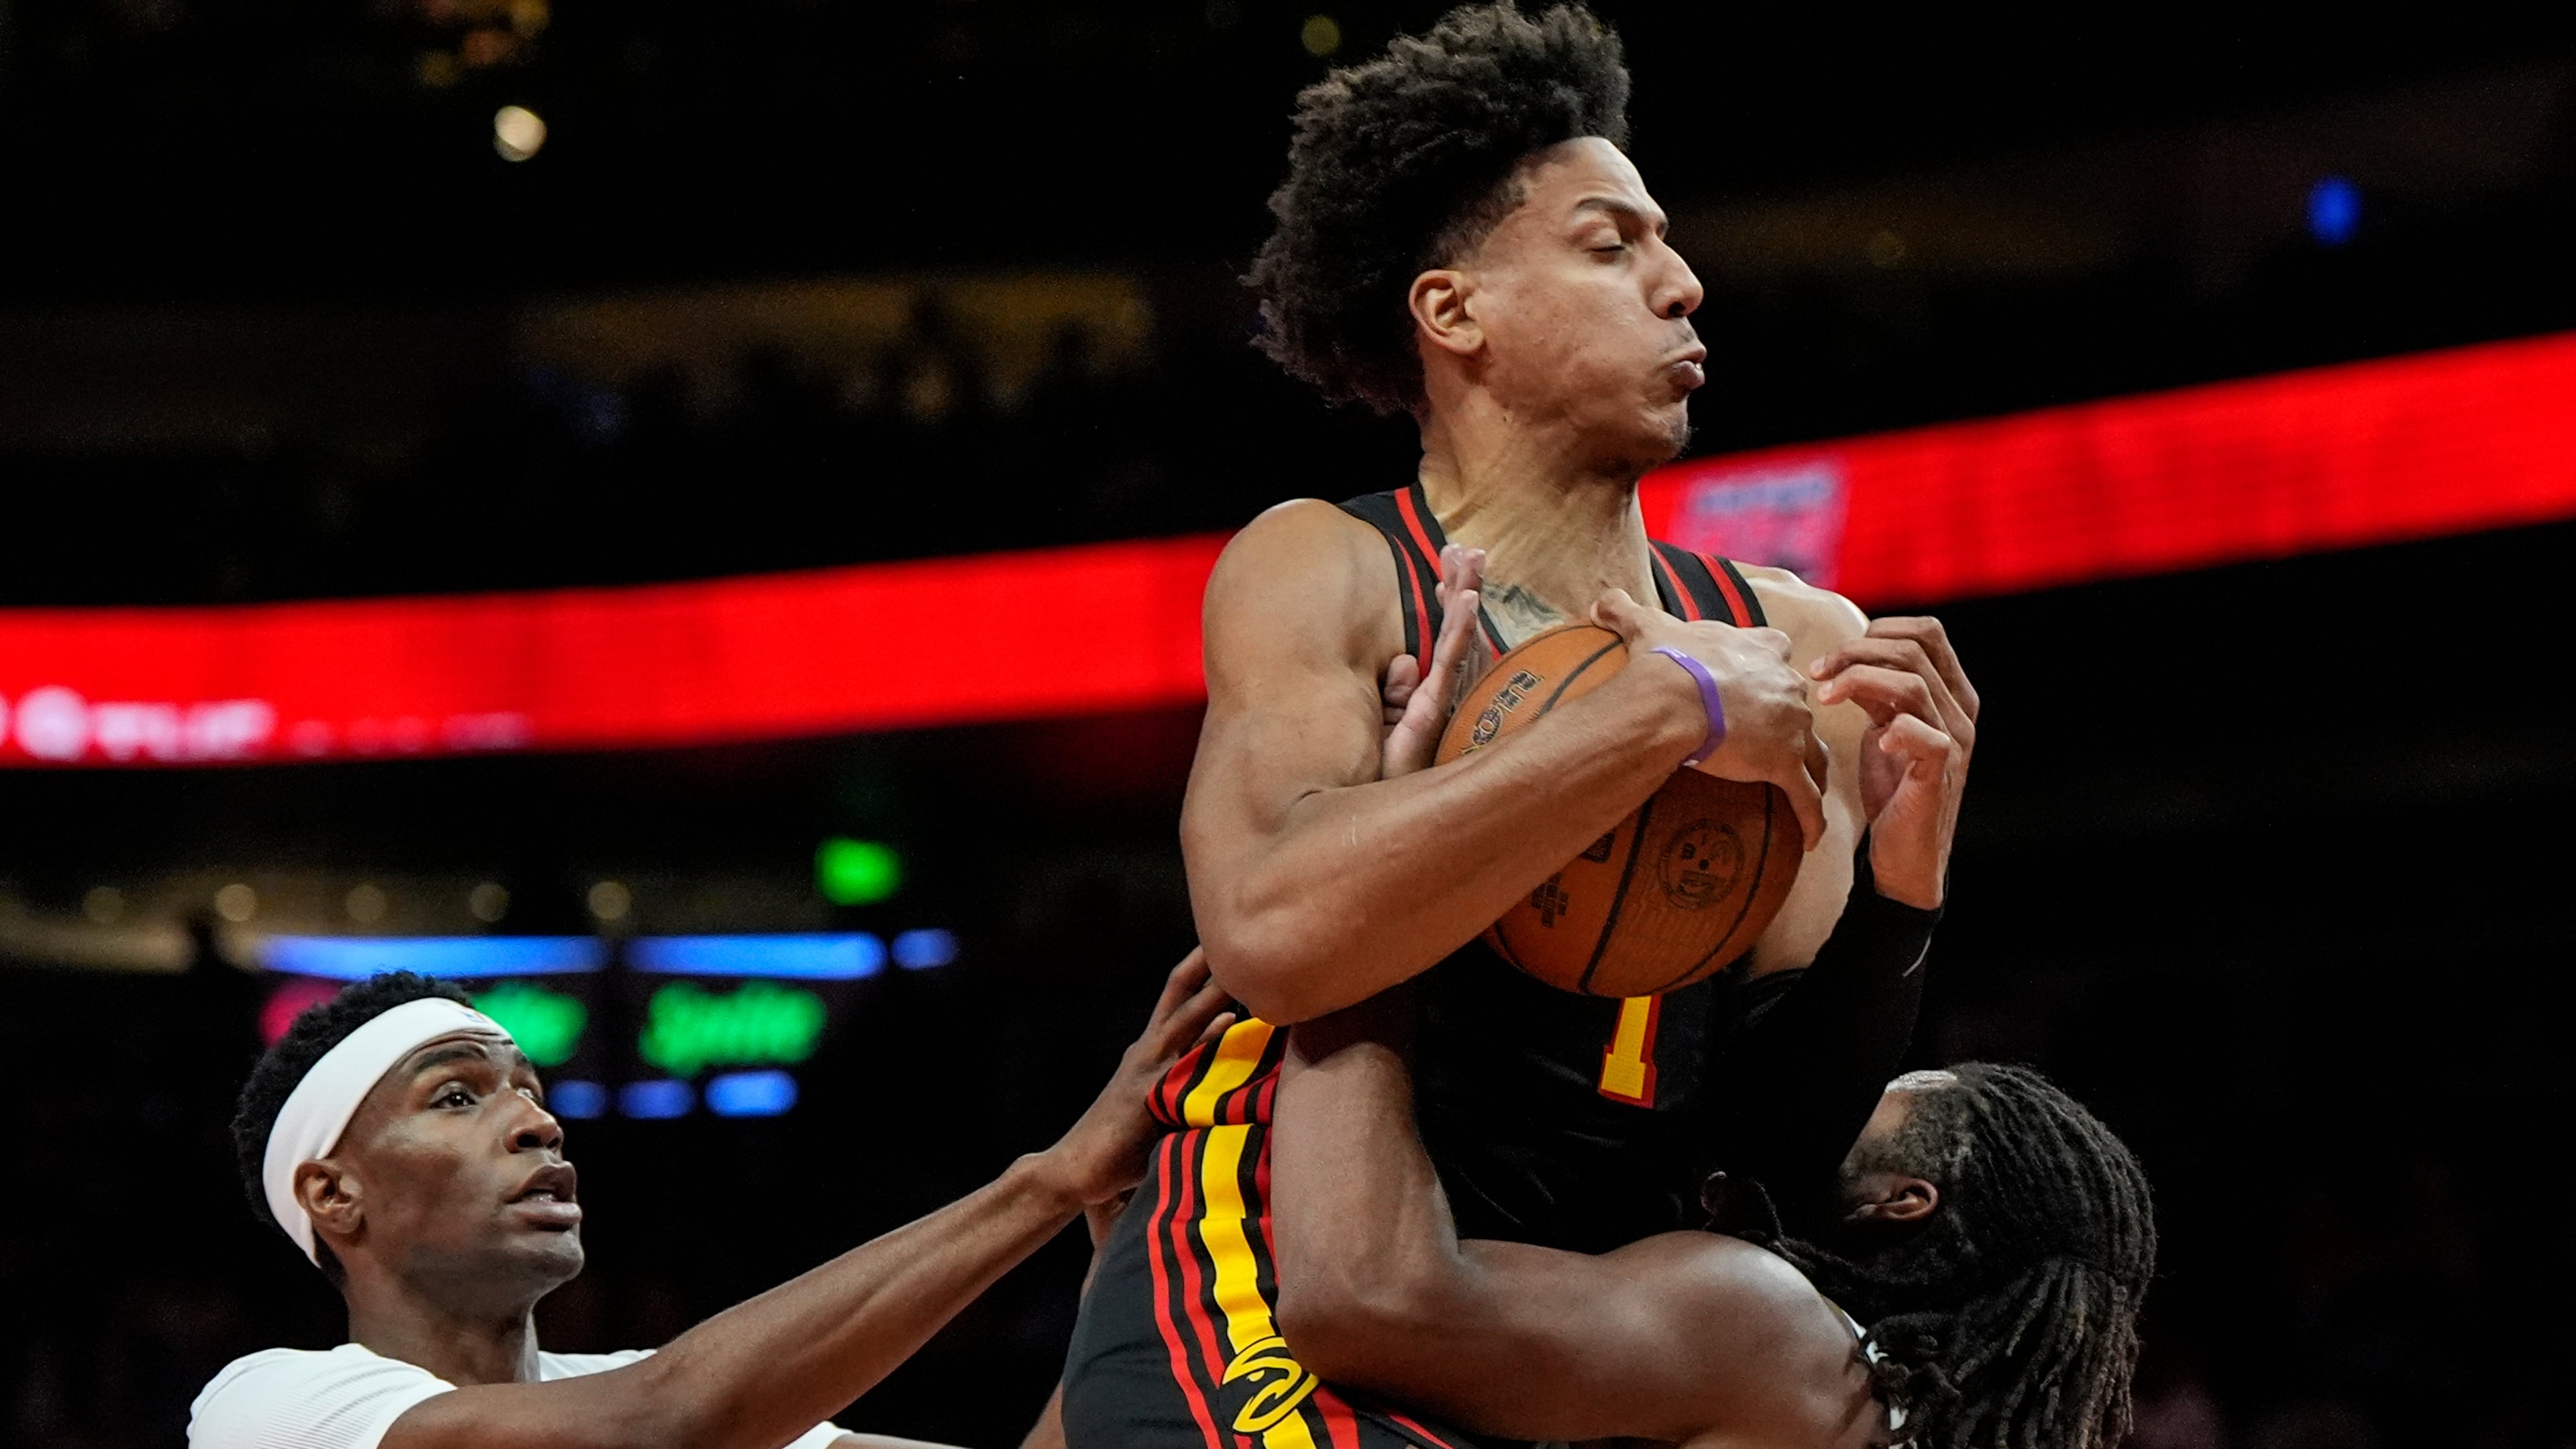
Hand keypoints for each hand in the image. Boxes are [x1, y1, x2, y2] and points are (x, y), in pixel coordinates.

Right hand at [1037, 950, 1235, 1206]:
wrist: (1076, 1168)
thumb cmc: (1119, 1147)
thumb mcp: (1154, 1106)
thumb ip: (1181, 1087)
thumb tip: (1214, 1078)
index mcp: (1148, 1053)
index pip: (1176, 1001)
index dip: (1197, 972)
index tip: (1222, 945)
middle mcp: (1148, 1052)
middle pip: (1179, 996)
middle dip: (1206, 966)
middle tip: (1236, 933)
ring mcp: (1149, 1070)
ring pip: (1185, 1018)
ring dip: (1213, 991)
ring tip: (1240, 967)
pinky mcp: (1151, 1093)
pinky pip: (1185, 1059)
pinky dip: (1206, 1038)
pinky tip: (1226, 1020)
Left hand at [1380, 544, 1485, 778]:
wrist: (1381, 815)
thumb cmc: (1384, 774)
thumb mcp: (1386, 722)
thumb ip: (1396, 690)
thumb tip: (1404, 663)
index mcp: (1431, 691)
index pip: (1446, 637)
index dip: (1452, 600)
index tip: (1453, 563)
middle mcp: (1442, 692)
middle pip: (1457, 630)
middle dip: (1462, 586)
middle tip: (1467, 548)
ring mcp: (1441, 700)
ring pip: (1457, 639)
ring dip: (1465, 595)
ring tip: (1471, 557)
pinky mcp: (1433, 711)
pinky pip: (1449, 665)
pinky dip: (1461, 630)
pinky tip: (1468, 601)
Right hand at [1592, 587, 1827, 847]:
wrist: (1673, 699)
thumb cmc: (1665, 662)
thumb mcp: (1645, 626)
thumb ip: (1624, 609)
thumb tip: (1598, 600)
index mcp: (1758, 649)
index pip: (1777, 650)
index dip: (1770, 665)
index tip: (1762, 678)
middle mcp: (1785, 685)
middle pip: (1799, 703)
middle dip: (1792, 719)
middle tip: (1777, 739)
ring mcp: (1790, 726)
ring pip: (1813, 752)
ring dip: (1812, 769)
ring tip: (1805, 787)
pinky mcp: (1784, 764)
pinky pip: (1805, 798)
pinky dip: (1812, 818)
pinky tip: (1812, 839)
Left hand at [1809, 616, 1977, 908]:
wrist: (1904, 854)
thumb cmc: (1892, 787)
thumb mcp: (1882, 727)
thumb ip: (1876, 692)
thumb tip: (1846, 654)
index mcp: (1950, 693)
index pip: (1928, 632)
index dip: (1879, 630)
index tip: (1836, 654)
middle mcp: (1960, 711)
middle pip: (1914, 649)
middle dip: (1856, 651)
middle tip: (1816, 672)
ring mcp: (1955, 741)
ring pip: (1912, 684)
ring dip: (1858, 680)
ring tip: (1824, 697)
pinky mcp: (1941, 773)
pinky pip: (1926, 735)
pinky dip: (1894, 730)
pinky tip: (1872, 740)